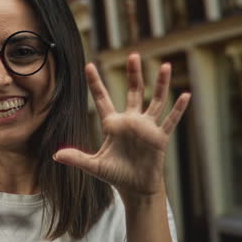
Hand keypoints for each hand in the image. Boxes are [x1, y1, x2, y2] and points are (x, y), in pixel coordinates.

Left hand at [53, 53, 189, 199]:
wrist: (134, 187)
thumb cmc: (115, 175)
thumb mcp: (94, 166)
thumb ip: (77, 158)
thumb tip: (56, 156)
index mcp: (112, 124)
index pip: (102, 99)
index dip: (95, 83)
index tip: (88, 65)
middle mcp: (131, 121)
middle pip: (133, 92)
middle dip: (134, 74)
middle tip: (133, 55)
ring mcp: (147, 127)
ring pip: (156, 100)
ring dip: (160, 84)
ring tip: (165, 66)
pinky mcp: (159, 137)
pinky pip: (170, 120)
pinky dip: (178, 108)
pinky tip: (185, 95)